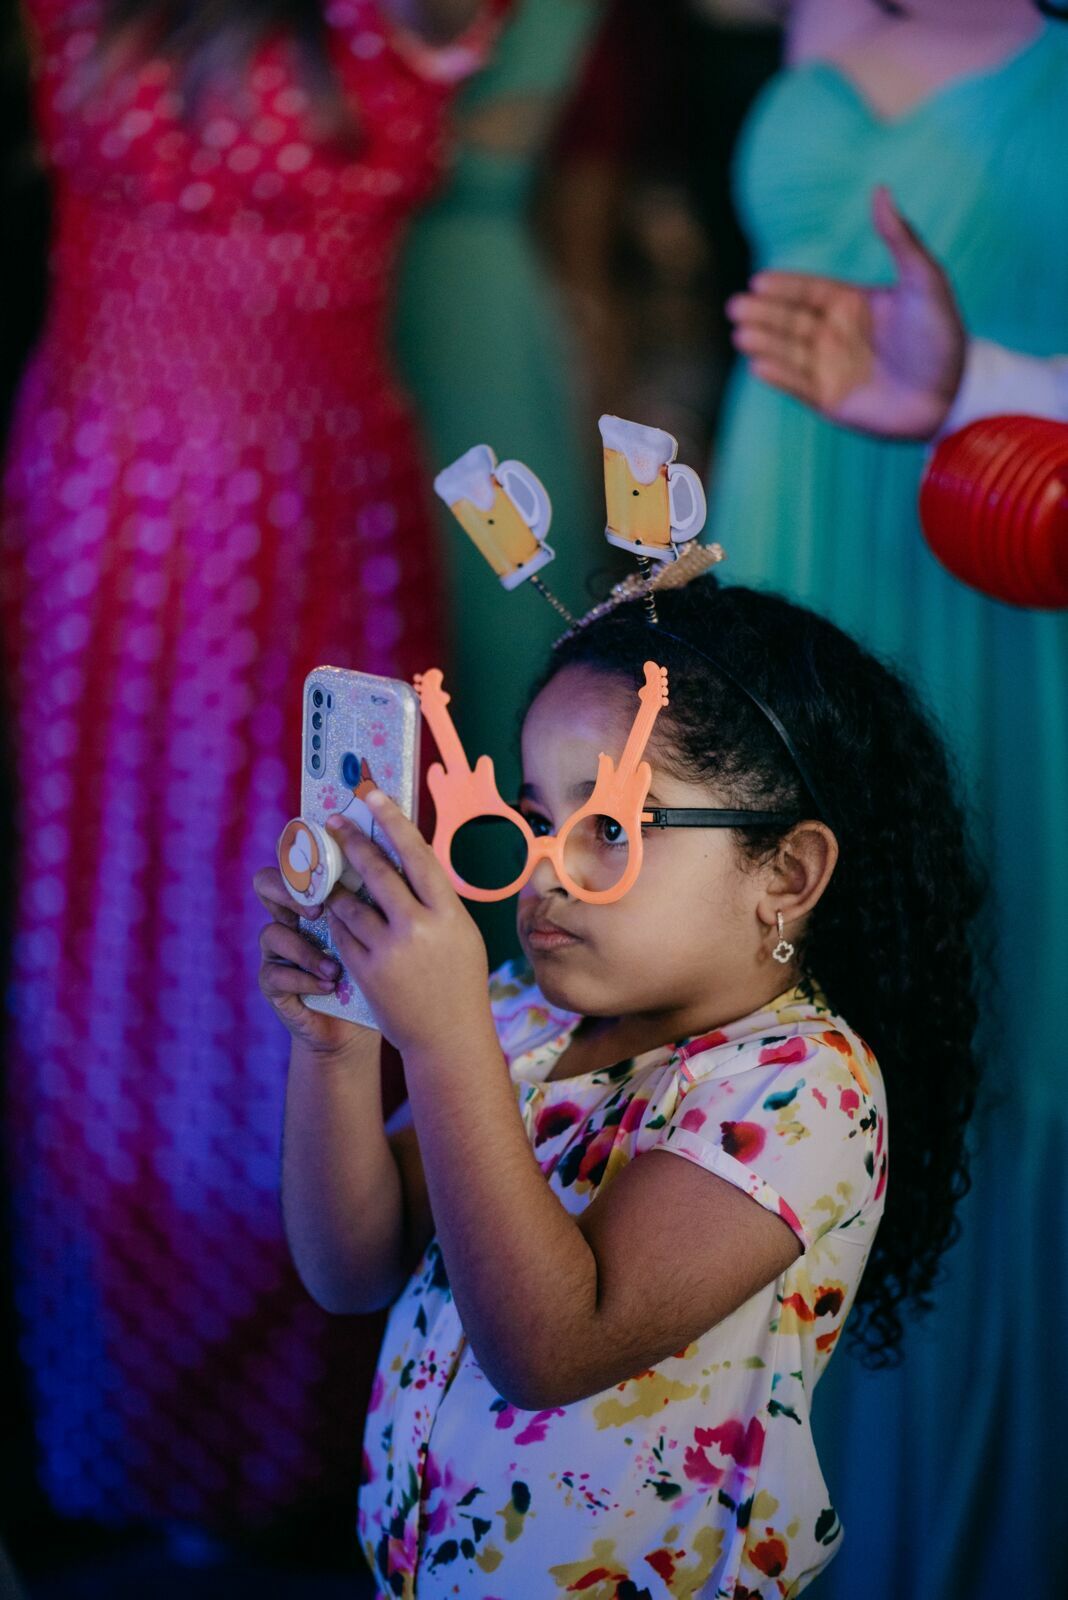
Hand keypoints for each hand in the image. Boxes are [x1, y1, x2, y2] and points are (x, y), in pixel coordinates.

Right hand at [253, 865, 368, 1056]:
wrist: (355, 1025)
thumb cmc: (373, 971)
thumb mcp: (379, 933)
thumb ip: (377, 901)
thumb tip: (399, 867)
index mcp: (315, 896)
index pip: (296, 861)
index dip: (304, 854)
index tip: (333, 864)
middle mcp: (289, 917)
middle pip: (265, 882)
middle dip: (289, 892)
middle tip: (318, 911)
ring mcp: (276, 950)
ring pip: (272, 933)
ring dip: (305, 950)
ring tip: (334, 968)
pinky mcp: (272, 983)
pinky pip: (275, 974)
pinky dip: (304, 980)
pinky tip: (329, 986)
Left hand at [320, 794, 491, 1055]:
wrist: (447, 1036)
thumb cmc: (458, 979)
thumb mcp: (461, 933)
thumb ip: (435, 899)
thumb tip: (409, 856)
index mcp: (448, 913)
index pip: (416, 854)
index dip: (392, 820)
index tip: (372, 795)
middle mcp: (418, 927)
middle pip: (377, 871)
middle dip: (351, 842)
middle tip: (333, 822)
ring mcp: (388, 950)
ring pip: (350, 903)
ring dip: (339, 888)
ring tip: (333, 880)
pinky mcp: (364, 971)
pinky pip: (341, 932)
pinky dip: (337, 920)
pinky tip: (338, 916)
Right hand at [726, 186, 966, 439]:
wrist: (954, 391)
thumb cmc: (941, 333)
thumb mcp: (925, 280)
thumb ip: (899, 238)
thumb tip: (880, 190)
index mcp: (849, 303)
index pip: (807, 291)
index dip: (783, 287)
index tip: (758, 281)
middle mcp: (833, 334)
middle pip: (789, 321)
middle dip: (762, 314)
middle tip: (735, 307)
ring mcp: (829, 368)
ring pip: (788, 352)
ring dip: (764, 343)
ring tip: (742, 335)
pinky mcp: (830, 401)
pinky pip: (798, 386)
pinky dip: (779, 377)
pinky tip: (759, 366)